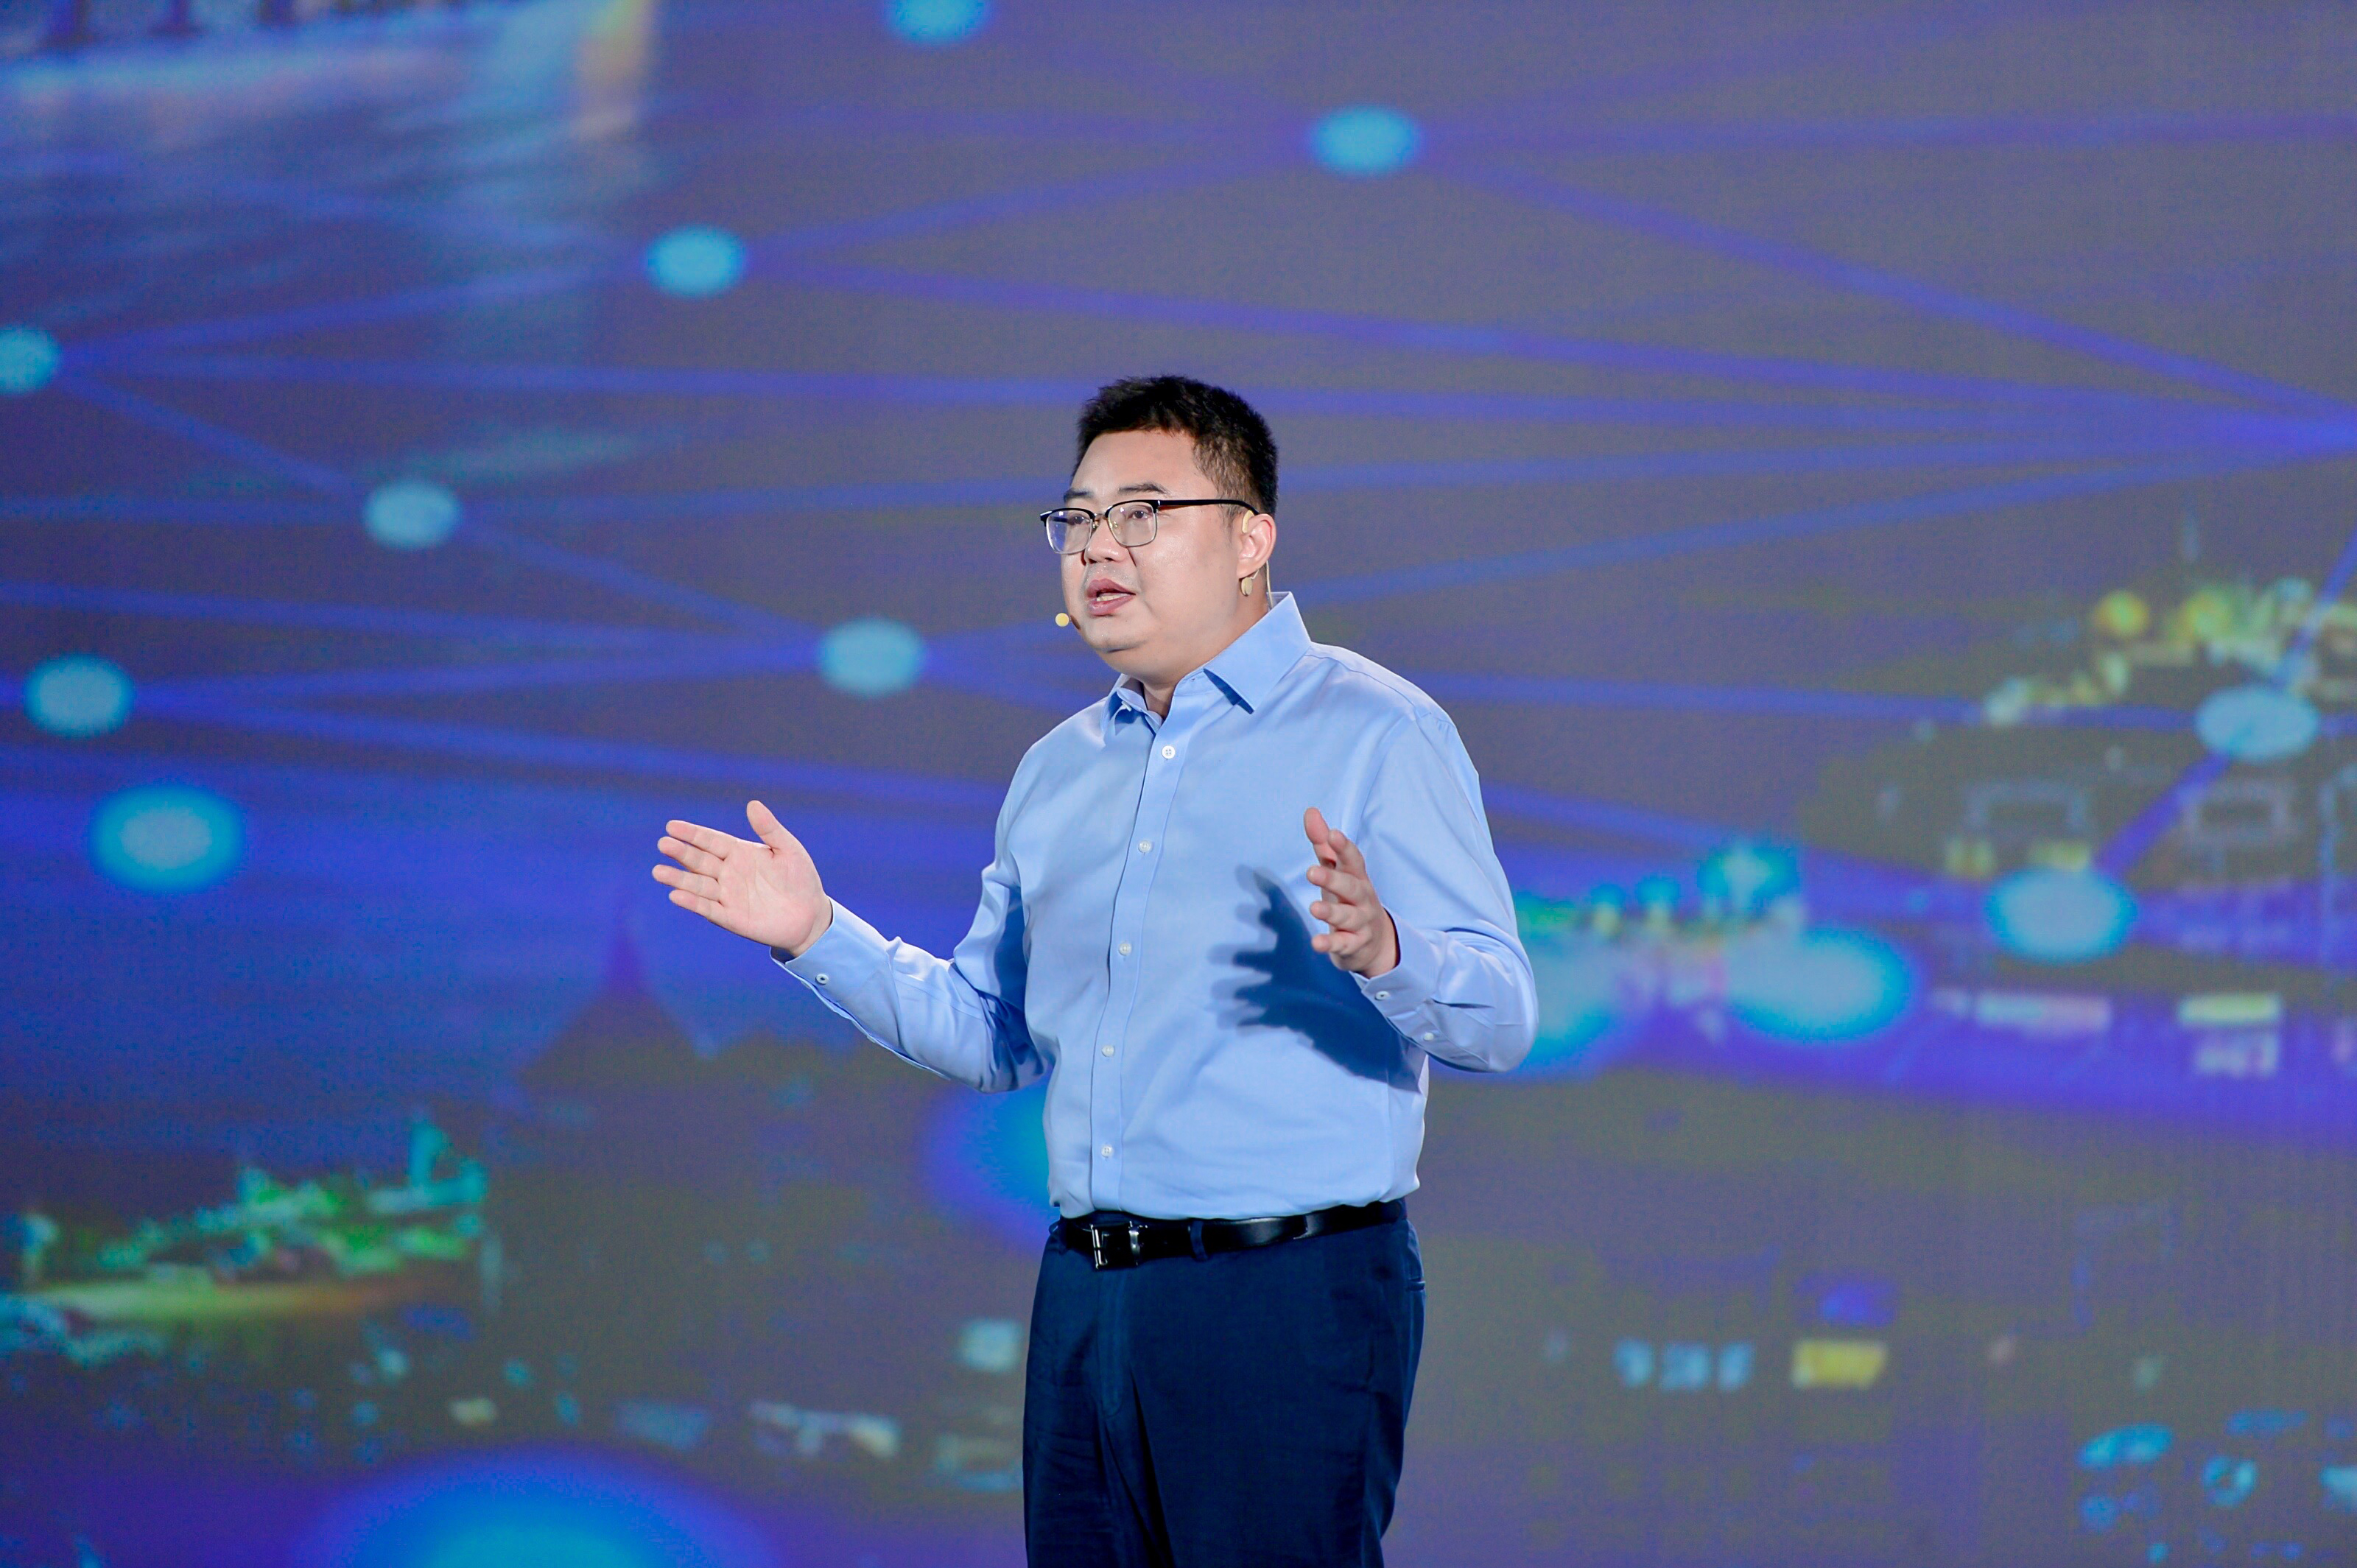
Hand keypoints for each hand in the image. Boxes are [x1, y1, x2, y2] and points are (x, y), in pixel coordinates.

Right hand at [654, 801, 832, 955]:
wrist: (811, 915)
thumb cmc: (801, 879)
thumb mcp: (788, 849)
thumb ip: (770, 828)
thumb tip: (753, 804)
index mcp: (740, 853)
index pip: (710, 841)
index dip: (692, 834)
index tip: (671, 826)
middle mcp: (728, 873)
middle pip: (699, 861)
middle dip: (681, 853)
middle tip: (663, 844)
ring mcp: (728, 896)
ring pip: (698, 885)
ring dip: (678, 879)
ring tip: (658, 871)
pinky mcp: (731, 917)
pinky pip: (708, 908)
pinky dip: (692, 903)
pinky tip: (676, 896)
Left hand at [1304, 806, 1398, 977]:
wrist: (1375, 943)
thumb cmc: (1350, 898)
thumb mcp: (1339, 872)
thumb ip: (1324, 845)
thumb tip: (1310, 811)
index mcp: (1357, 877)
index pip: (1353, 859)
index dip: (1343, 847)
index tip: (1332, 834)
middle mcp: (1362, 899)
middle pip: (1351, 887)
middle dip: (1332, 879)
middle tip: (1311, 872)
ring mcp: (1360, 923)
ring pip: (1347, 916)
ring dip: (1331, 912)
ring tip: (1313, 908)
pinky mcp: (1353, 945)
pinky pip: (1343, 944)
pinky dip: (1330, 944)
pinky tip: (1316, 943)